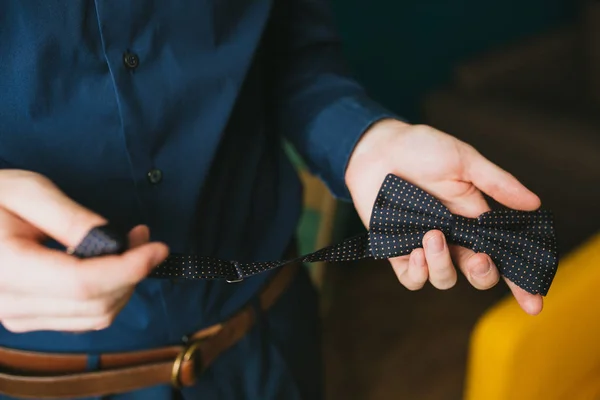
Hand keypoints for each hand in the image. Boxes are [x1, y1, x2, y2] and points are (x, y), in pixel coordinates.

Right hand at [0, 170, 168, 332]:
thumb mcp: (28, 191)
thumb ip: (72, 218)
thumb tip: (114, 242)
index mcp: (8, 268)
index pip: (84, 284)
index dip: (129, 268)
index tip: (158, 248)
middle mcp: (11, 304)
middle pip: (96, 304)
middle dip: (133, 273)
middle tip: (142, 236)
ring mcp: (19, 317)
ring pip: (95, 317)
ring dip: (125, 284)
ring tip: (130, 244)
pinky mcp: (29, 318)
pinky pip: (84, 318)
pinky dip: (109, 293)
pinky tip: (110, 264)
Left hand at [345, 119, 542, 314]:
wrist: (378, 148)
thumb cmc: (422, 150)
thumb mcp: (463, 160)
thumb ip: (496, 183)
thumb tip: (534, 204)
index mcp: (475, 219)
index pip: (503, 255)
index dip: (520, 282)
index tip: (535, 304)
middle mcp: (454, 237)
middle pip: (478, 274)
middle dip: (483, 275)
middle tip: (480, 260)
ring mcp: (425, 246)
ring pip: (444, 278)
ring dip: (443, 263)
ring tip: (433, 234)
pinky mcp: (397, 250)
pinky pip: (411, 278)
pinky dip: (417, 272)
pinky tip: (416, 250)